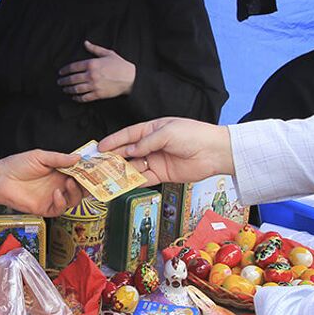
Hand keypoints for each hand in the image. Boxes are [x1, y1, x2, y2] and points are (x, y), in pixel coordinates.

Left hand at [0, 150, 84, 215]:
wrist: (1, 178)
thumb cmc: (17, 165)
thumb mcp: (40, 156)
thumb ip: (59, 158)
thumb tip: (78, 158)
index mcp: (60, 172)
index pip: (80, 173)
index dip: (89, 172)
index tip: (97, 169)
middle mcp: (59, 185)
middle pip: (81, 188)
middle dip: (88, 185)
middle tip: (92, 180)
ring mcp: (53, 197)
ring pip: (74, 200)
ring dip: (76, 192)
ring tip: (70, 183)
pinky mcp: (45, 208)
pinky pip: (59, 209)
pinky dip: (61, 202)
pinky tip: (57, 193)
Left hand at [56, 41, 135, 101]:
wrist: (130, 78)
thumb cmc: (119, 65)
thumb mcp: (107, 53)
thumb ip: (94, 49)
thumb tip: (85, 43)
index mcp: (92, 64)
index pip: (73, 67)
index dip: (65, 70)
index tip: (60, 72)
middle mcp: (91, 75)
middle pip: (73, 79)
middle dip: (64, 81)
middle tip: (59, 82)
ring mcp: (94, 86)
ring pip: (76, 89)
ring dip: (68, 89)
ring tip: (64, 89)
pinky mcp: (98, 94)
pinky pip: (84, 97)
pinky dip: (77, 98)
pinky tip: (74, 97)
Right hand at [97, 118, 233, 183]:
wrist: (214, 152)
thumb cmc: (193, 135)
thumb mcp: (167, 133)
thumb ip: (146, 142)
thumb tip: (130, 151)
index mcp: (152, 130)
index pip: (128, 135)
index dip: (113, 141)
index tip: (100, 147)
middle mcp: (152, 145)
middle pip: (128, 152)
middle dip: (113, 158)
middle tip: (99, 164)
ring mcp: (156, 160)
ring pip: (134, 166)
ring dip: (121, 171)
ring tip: (108, 176)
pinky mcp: (162, 174)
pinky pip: (144, 178)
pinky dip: (134, 182)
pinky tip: (124, 184)